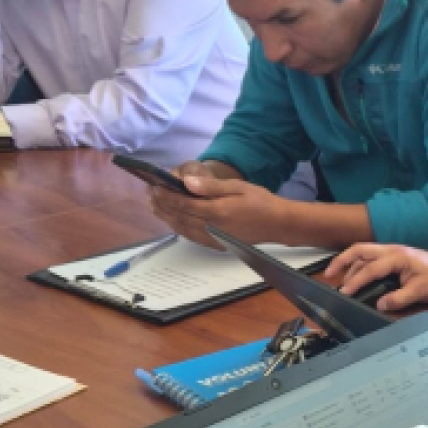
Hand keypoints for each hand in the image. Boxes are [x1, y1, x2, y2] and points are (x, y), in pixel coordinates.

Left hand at [150, 162, 283, 248]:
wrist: (278, 224)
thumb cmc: (260, 202)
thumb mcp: (238, 187)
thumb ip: (211, 186)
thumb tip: (186, 183)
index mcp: (216, 211)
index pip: (182, 203)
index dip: (166, 195)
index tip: (155, 185)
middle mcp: (211, 227)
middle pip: (178, 216)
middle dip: (161, 205)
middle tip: (150, 194)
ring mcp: (213, 238)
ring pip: (181, 228)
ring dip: (166, 217)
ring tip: (155, 206)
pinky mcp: (216, 244)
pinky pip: (190, 236)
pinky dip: (178, 227)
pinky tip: (173, 220)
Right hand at [324, 244, 427, 311]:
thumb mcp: (421, 291)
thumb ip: (399, 299)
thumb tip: (380, 305)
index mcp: (397, 257)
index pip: (370, 269)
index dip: (356, 281)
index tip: (344, 292)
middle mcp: (391, 250)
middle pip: (359, 250)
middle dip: (341, 260)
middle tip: (328, 274)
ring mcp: (391, 251)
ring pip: (363, 252)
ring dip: (348, 262)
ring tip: (337, 277)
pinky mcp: (392, 256)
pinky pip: (369, 255)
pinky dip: (357, 262)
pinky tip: (352, 273)